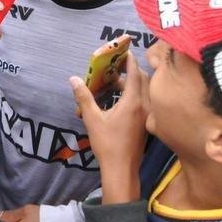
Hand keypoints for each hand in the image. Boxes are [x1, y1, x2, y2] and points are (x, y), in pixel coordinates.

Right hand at [71, 58, 148, 203]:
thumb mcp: (92, 119)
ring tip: (114, 82)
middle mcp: (145, 106)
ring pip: (145, 91)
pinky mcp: (146, 124)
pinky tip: (119, 100)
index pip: (135, 73)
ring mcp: (147, 115)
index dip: (129, 60)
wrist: (121, 170)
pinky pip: (144, 101)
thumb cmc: (107, 144)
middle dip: (131, 70)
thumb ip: (84, 97)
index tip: (122, 51)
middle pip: (143, 79)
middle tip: (116, 65)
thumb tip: (73, 79)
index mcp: (133, 102)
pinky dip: (135, 94)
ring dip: (132, 83)